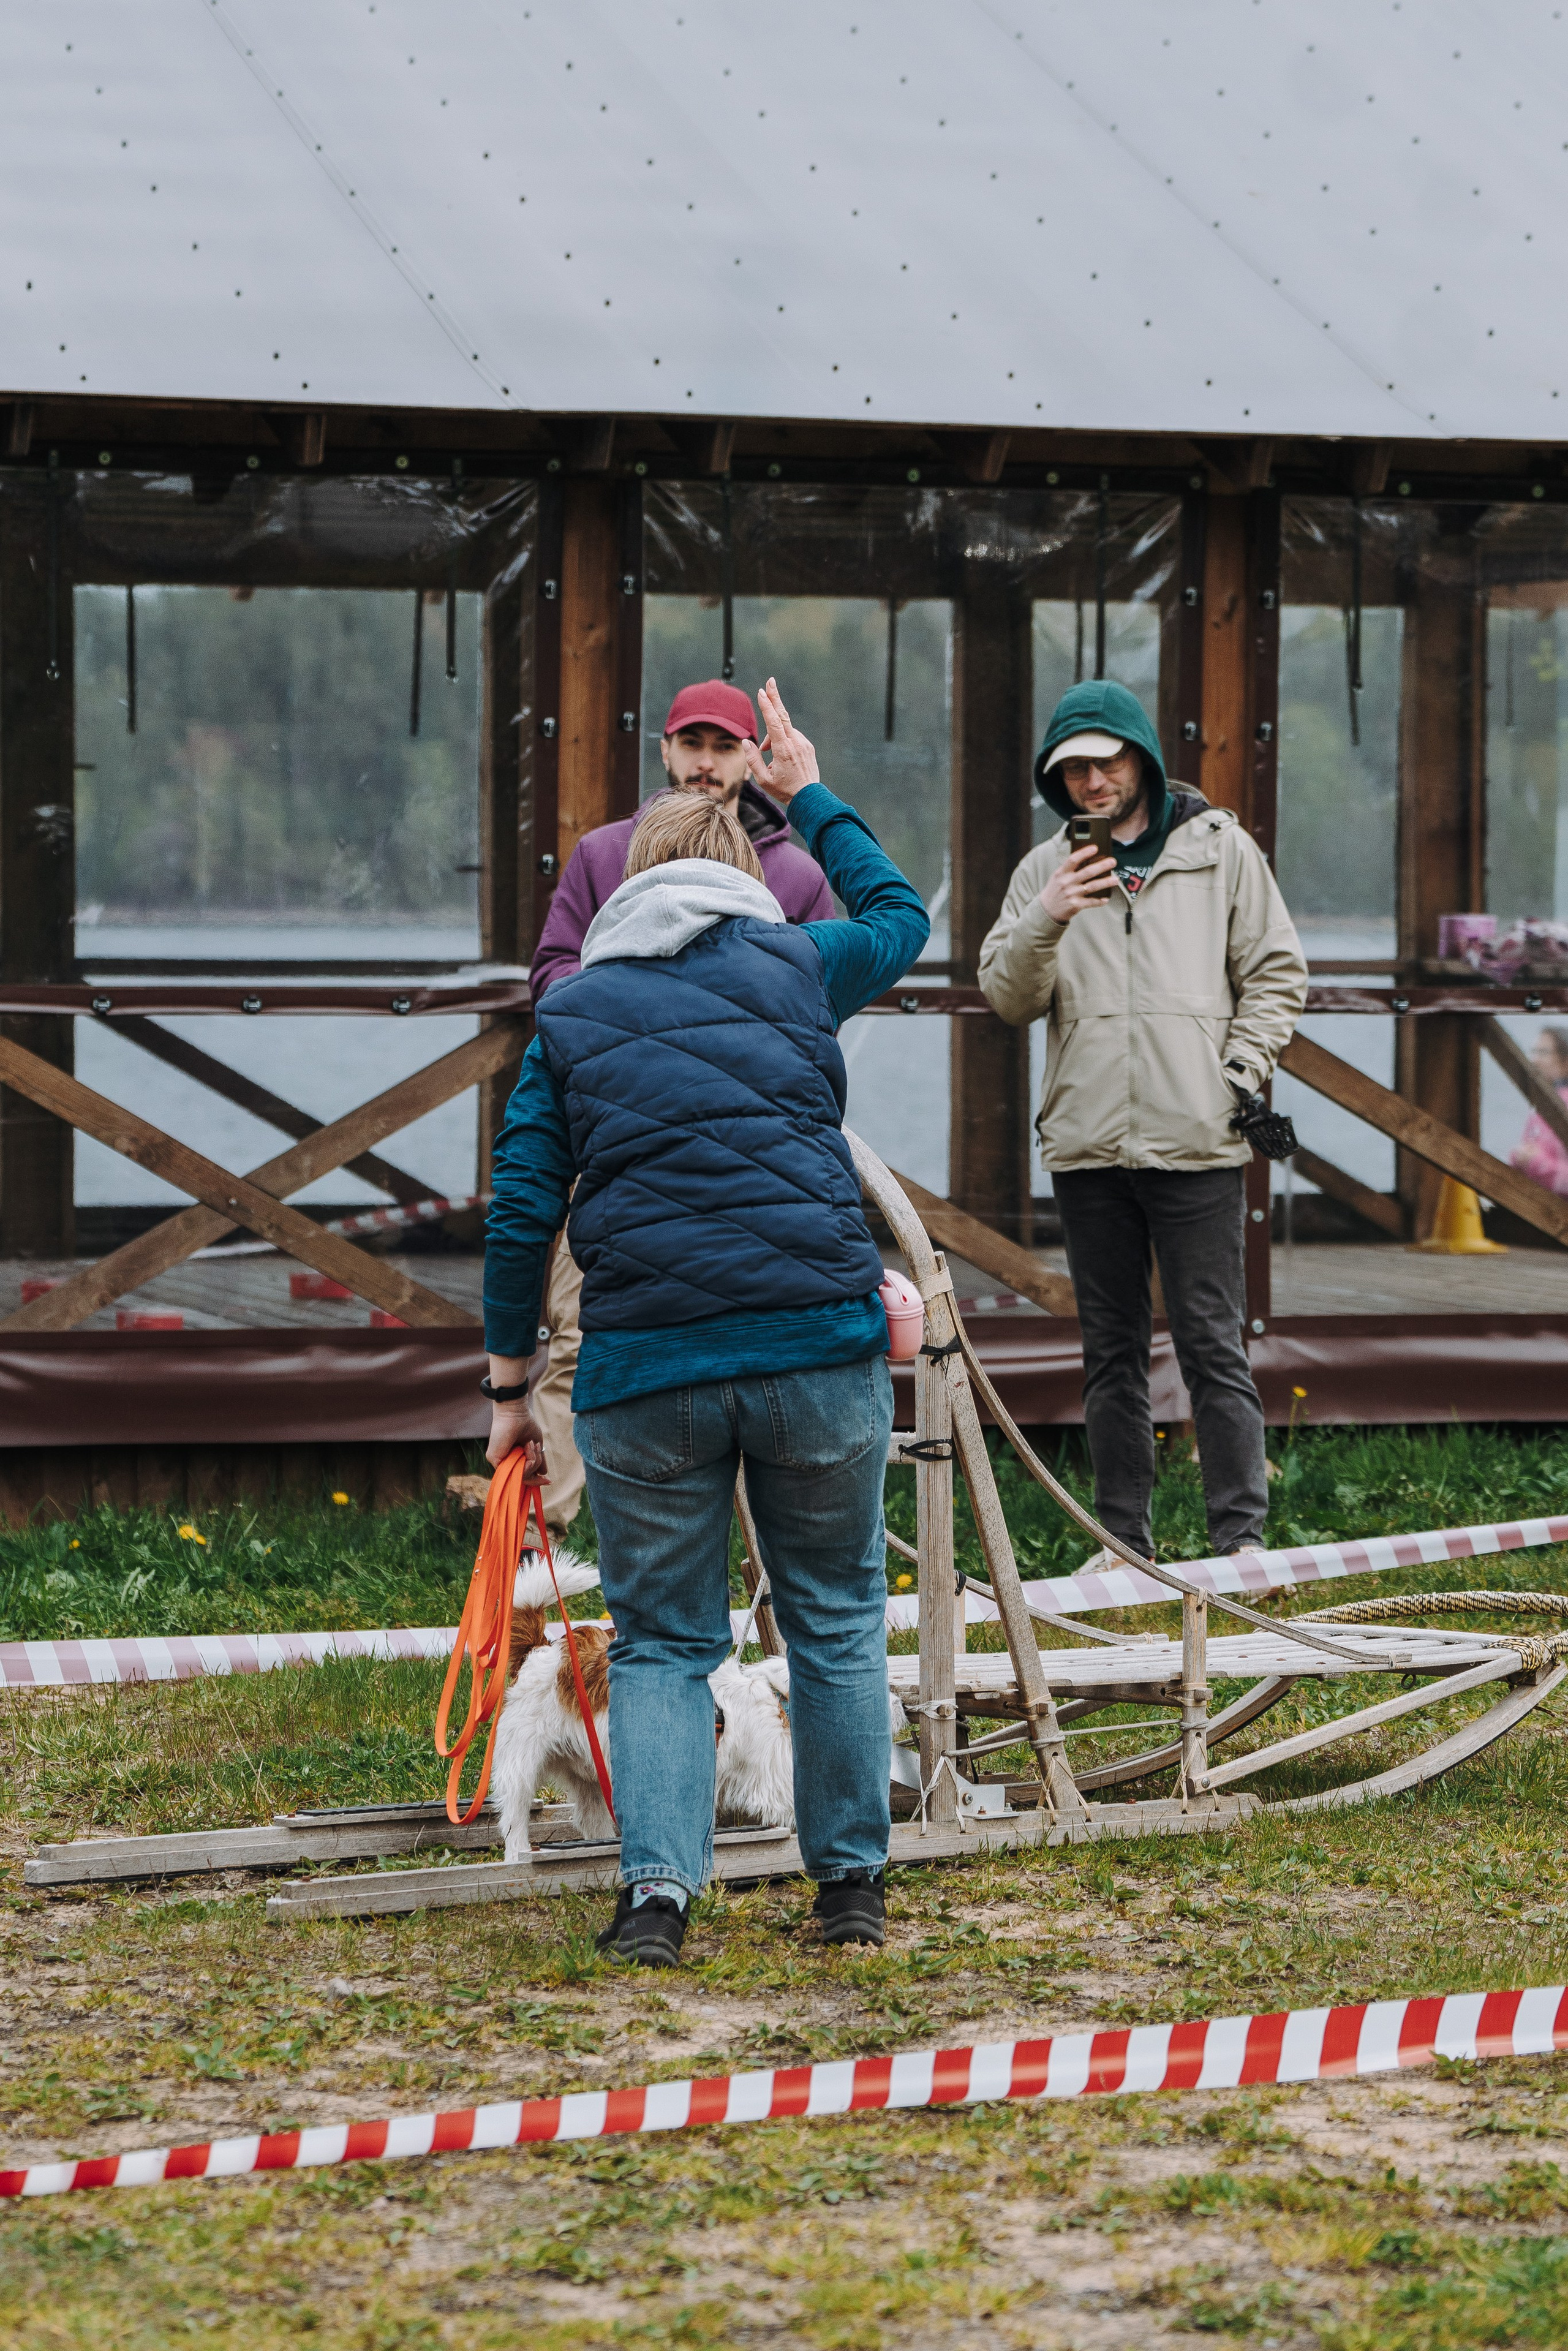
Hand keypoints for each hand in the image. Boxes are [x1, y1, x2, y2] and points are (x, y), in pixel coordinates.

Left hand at [487, 1398, 546, 1473]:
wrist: (515, 1413)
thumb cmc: (524, 1424)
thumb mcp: (535, 1446)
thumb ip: (538, 1460)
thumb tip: (543, 1473)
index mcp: (513, 1461)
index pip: (523, 1477)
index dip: (536, 1480)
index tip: (549, 1480)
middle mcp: (505, 1464)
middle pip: (525, 1478)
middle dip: (536, 1464)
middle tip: (537, 1448)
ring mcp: (500, 1463)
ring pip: (523, 1476)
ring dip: (533, 1460)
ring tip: (530, 1444)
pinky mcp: (496, 1461)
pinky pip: (518, 1473)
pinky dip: (528, 1461)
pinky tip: (527, 1447)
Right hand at [742, 677, 819, 805]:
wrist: (809, 799)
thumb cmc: (784, 790)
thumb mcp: (763, 779)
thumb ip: (753, 759)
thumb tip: (747, 742)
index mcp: (784, 750)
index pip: (773, 723)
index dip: (767, 706)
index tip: (761, 692)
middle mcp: (796, 743)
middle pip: (783, 716)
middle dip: (774, 698)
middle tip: (770, 681)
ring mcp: (804, 744)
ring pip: (785, 731)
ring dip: (774, 736)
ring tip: (768, 753)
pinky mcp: (808, 747)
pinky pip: (792, 738)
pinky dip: (783, 741)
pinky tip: (781, 757)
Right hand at [1039, 845, 1116, 922]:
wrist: (1046, 910)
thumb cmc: (1055, 890)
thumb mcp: (1057, 877)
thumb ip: (1069, 869)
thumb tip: (1087, 860)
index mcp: (1062, 873)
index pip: (1073, 860)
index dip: (1084, 853)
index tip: (1095, 848)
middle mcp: (1067, 882)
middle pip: (1087, 872)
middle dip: (1102, 866)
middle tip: (1113, 861)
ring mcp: (1072, 894)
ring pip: (1092, 886)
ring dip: (1105, 883)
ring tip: (1116, 880)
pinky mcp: (1075, 905)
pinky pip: (1091, 902)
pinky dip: (1099, 901)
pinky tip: (1106, 899)